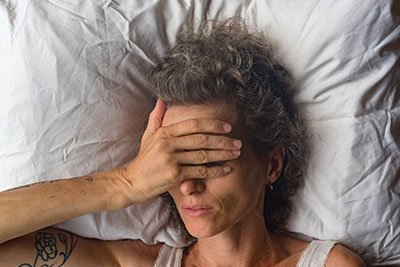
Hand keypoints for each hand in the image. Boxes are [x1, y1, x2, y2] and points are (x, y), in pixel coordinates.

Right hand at [120, 100, 241, 202]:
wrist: (131, 182)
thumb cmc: (143, 159)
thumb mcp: (148, 135)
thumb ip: (156, 117)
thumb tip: (161, 99)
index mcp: (165, 132)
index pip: (193, 125)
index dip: (212, 125)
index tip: (227, 127)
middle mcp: (168, 144)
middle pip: (201, 139)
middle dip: (222, 140)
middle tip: (237, 142)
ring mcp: (171, 160)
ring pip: (203, 155)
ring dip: (223, 154)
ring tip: (236, 153)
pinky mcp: (174, 175)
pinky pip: (200, 172)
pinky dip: (215, 170)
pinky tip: (226, 169)